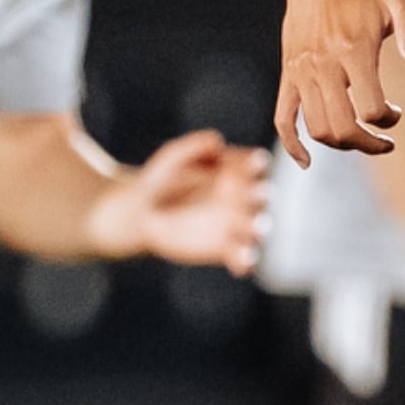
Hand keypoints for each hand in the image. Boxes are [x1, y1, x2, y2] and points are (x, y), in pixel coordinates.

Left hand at [88, 130, 270, 271]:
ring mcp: (234, 226)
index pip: (253, 166)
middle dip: (263, 195)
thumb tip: (216, 141)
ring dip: (259, 228)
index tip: (255, 162)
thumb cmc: (161, 180)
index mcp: (234, 172)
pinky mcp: (223, 249)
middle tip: (262, 194)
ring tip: (258, 228)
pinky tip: (241, 263)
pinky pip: (241, 258)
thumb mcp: (172, 158)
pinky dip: (245, 261)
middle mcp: (241, 199)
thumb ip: (192, 147)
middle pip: (260, 196)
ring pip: (255, 228)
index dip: (257, 163)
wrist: (142, 213)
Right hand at [275, 0, 404, 164]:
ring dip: (341, 144)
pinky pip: (283, 118)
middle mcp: (324, 65)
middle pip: (342, 128)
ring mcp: (302, 71)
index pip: (371, 109)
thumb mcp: (400, 1)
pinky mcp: (288, 72)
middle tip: (385, 142)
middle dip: (368, 144)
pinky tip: (307, 162)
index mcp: (353, 51)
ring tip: (361, 139)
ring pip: (317, 128)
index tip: (396, 113)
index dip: (389, 121)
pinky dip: (292, 145)